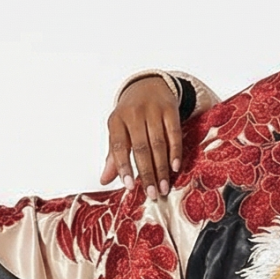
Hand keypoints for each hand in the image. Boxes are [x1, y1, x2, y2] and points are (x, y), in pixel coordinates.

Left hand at [101, 75, 182, 201]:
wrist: (148, 85)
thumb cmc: (131, 115)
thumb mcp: (119, 131)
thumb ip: (113, 156)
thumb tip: (104, 180)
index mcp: (117, 120)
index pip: (118, 146)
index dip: (124, 167)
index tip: (129, 186)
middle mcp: (134, 114)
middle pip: (141, 148)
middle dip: (147, 173)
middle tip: (152, 194)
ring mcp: (153, 110)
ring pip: (158, 143)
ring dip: (162, 168)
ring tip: (164, 187)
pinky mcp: (170, 109)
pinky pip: (174, 133)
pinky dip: (175, 152)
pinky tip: (175, 167)